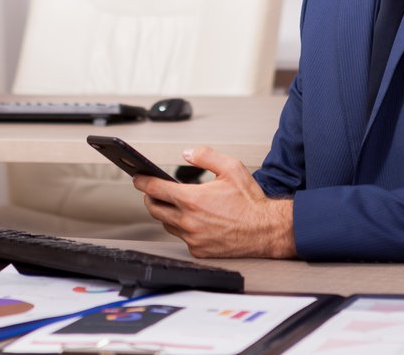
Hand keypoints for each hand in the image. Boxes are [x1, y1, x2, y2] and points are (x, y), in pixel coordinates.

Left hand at [133, 145, 295, 258]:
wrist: (266, 230)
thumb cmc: (250, 201)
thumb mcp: (231, 167)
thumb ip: (205, 156)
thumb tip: (186, 153)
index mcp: (193, 199)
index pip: (155, 189)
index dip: (143, 182)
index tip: (137, 178)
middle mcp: (189, 221)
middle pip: (155, 209)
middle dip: (150, 198)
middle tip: (152, 190)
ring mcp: (193, 238)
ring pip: (167, 224)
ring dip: (165, 213)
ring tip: (171, 203)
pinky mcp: (199, 250)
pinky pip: (181, 238)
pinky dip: (181, 227)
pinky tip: (190, 219)